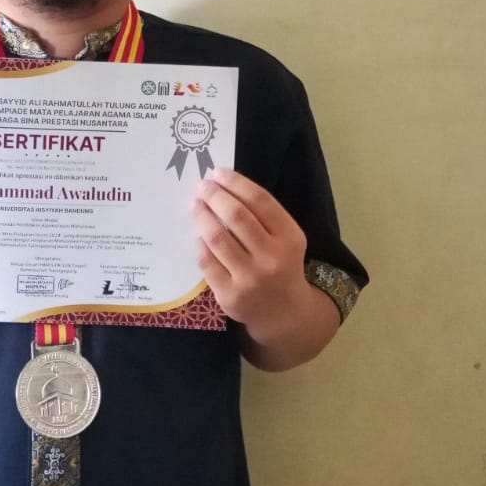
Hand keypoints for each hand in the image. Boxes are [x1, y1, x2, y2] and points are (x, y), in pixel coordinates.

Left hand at [193, 167, 306, 335]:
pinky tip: (199, 235)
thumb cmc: (280, 265)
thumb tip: (223, 183)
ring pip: (217, 237)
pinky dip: (200, 243)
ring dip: (202, 215)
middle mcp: (272, 258)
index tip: (218, 172)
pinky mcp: (230, 295)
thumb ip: (262, 215)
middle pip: (236, 215)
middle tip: (203, 186)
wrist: (283, 313)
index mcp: (290, 238)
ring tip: (196, 205)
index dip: (236, 182)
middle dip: (215, 195)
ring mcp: (250, 279)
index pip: (260, 201)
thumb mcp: (285, 239)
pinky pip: (207, 261)